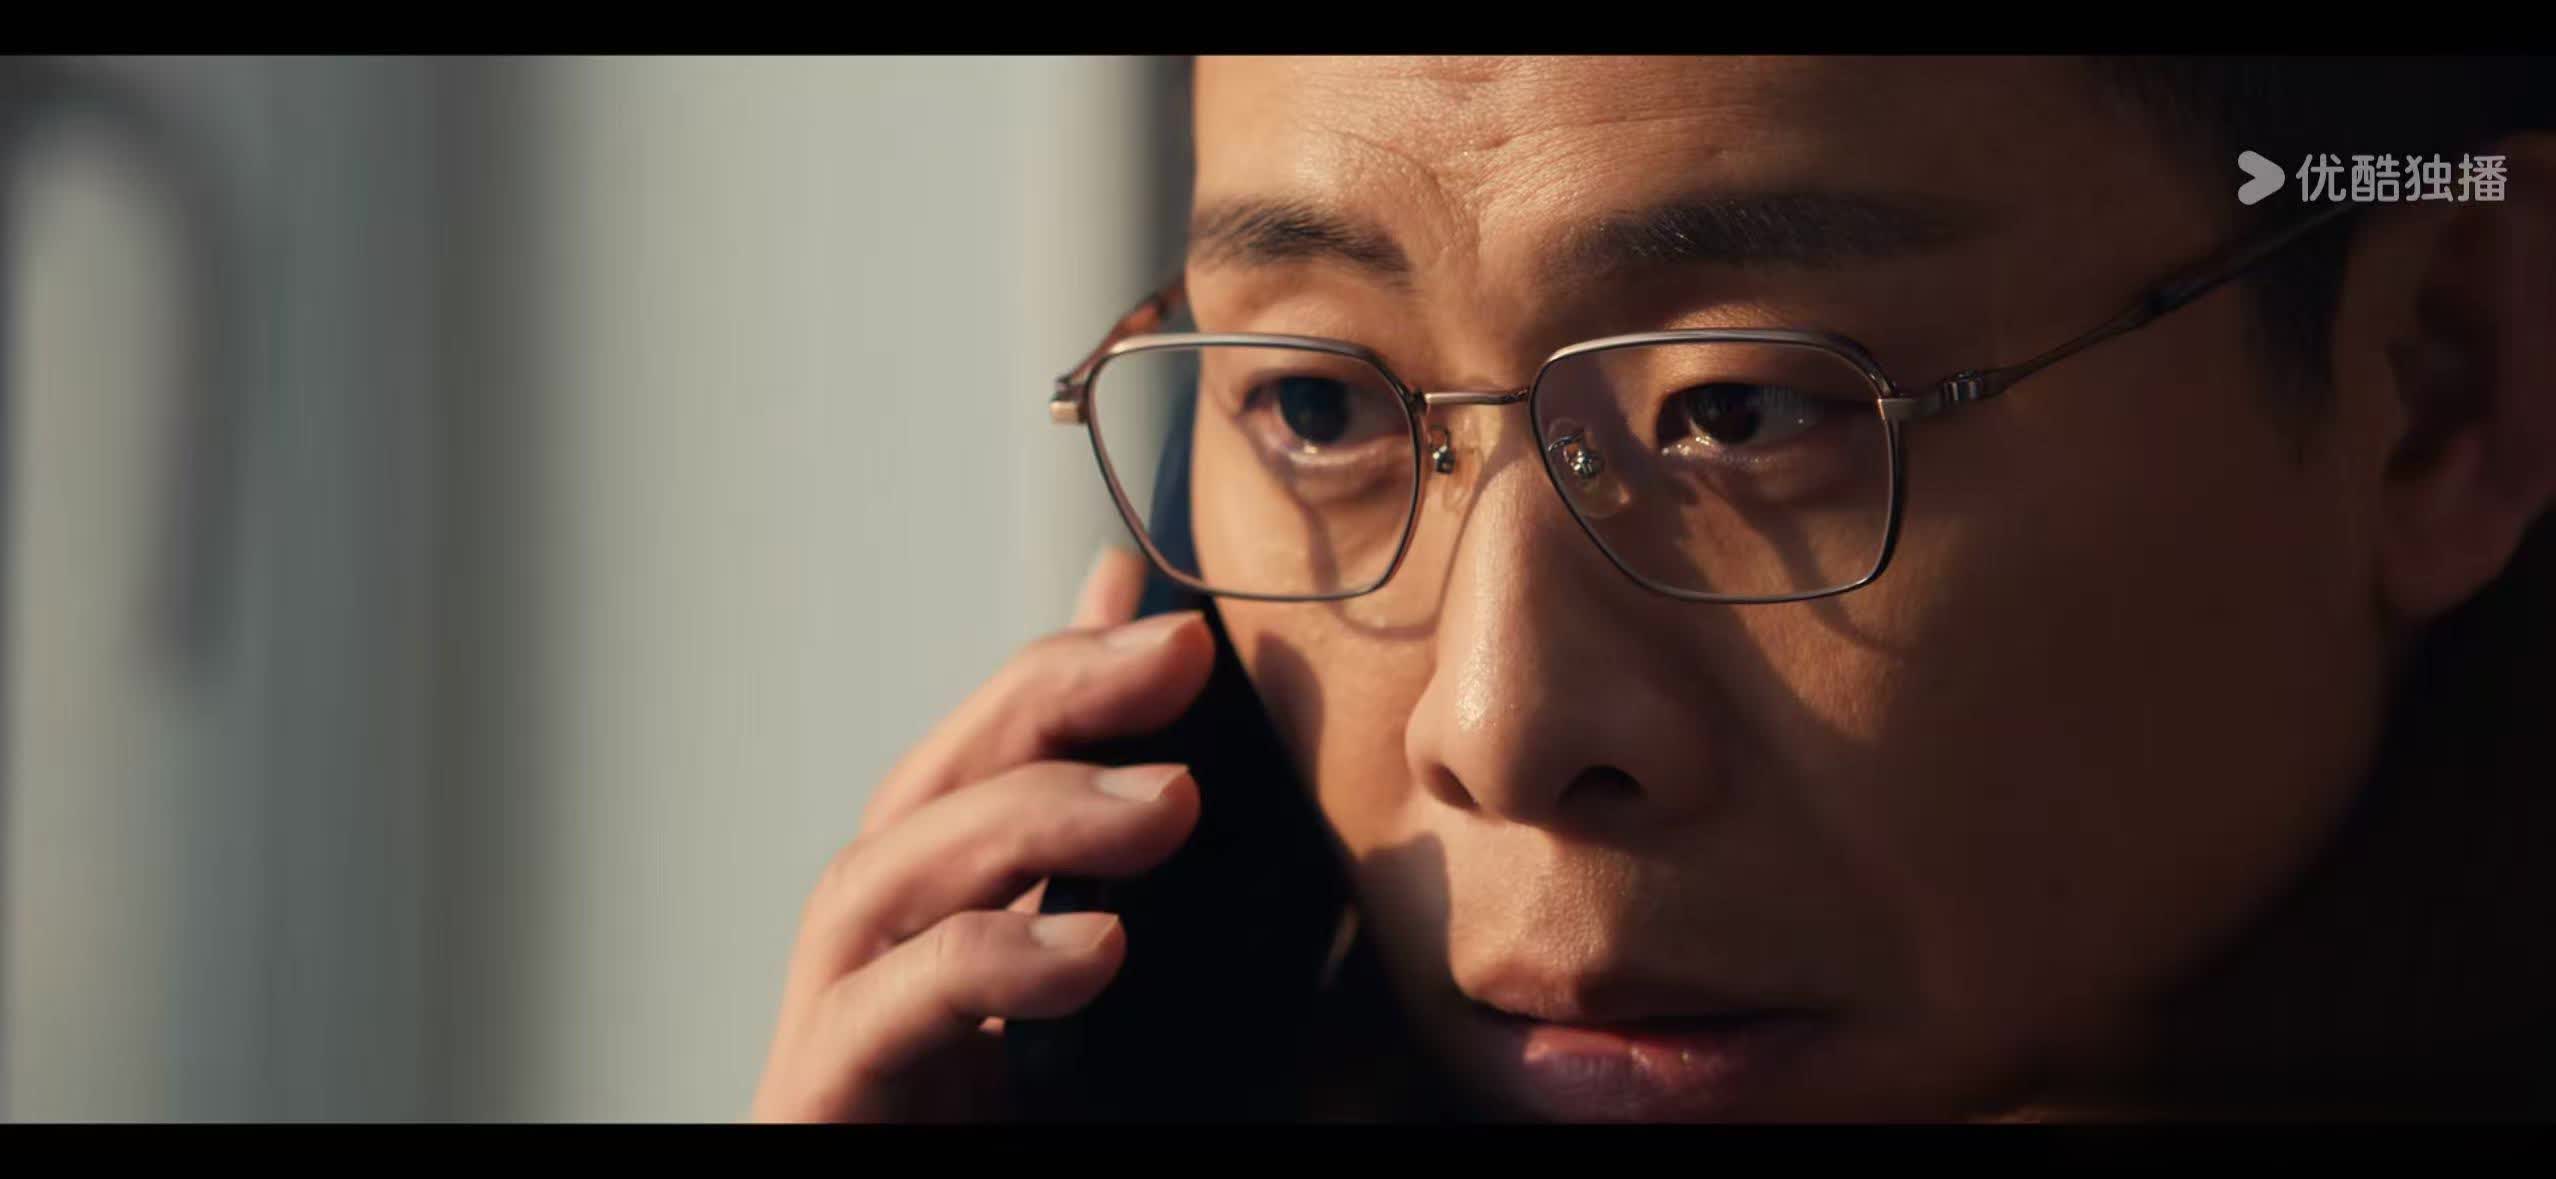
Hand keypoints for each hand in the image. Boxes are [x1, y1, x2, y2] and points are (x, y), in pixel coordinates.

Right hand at [749, 548, 1210, 1120]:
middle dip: (1043, 700)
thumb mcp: (1146, 1042)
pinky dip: (983, 964)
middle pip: (926, 789)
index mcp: (951, 945)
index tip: (1169, 611)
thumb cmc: (1039, 1152)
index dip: (1062, 676)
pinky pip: (879, 1017)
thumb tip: (1232, 805)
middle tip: (1175, 655)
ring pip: (883, 876)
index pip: (986, 771)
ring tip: (1167, 804)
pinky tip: (1095, 951)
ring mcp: (835, 1044)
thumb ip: (1181, 927)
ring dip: (1021, 815)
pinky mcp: (820, 1113)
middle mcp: (876, 974)